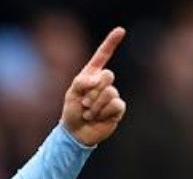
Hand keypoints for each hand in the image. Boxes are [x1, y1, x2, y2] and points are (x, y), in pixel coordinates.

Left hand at [61, 27, 126, 146]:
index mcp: (92, 75)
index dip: (111, 43)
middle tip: (84, 103)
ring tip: (89, 113)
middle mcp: (104, 83)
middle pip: (107, 76)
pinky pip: (116, 104)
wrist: (76, 133)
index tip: (121, 30)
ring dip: (95, 106)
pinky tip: (98, 118)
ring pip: (110, 93)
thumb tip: (97, 80)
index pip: (103, 56)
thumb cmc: (72, 111)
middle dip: (92, 92)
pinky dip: (103, 112)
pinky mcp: (118, 108)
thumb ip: (82, 81)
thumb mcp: (71, 93)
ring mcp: (112, 95)